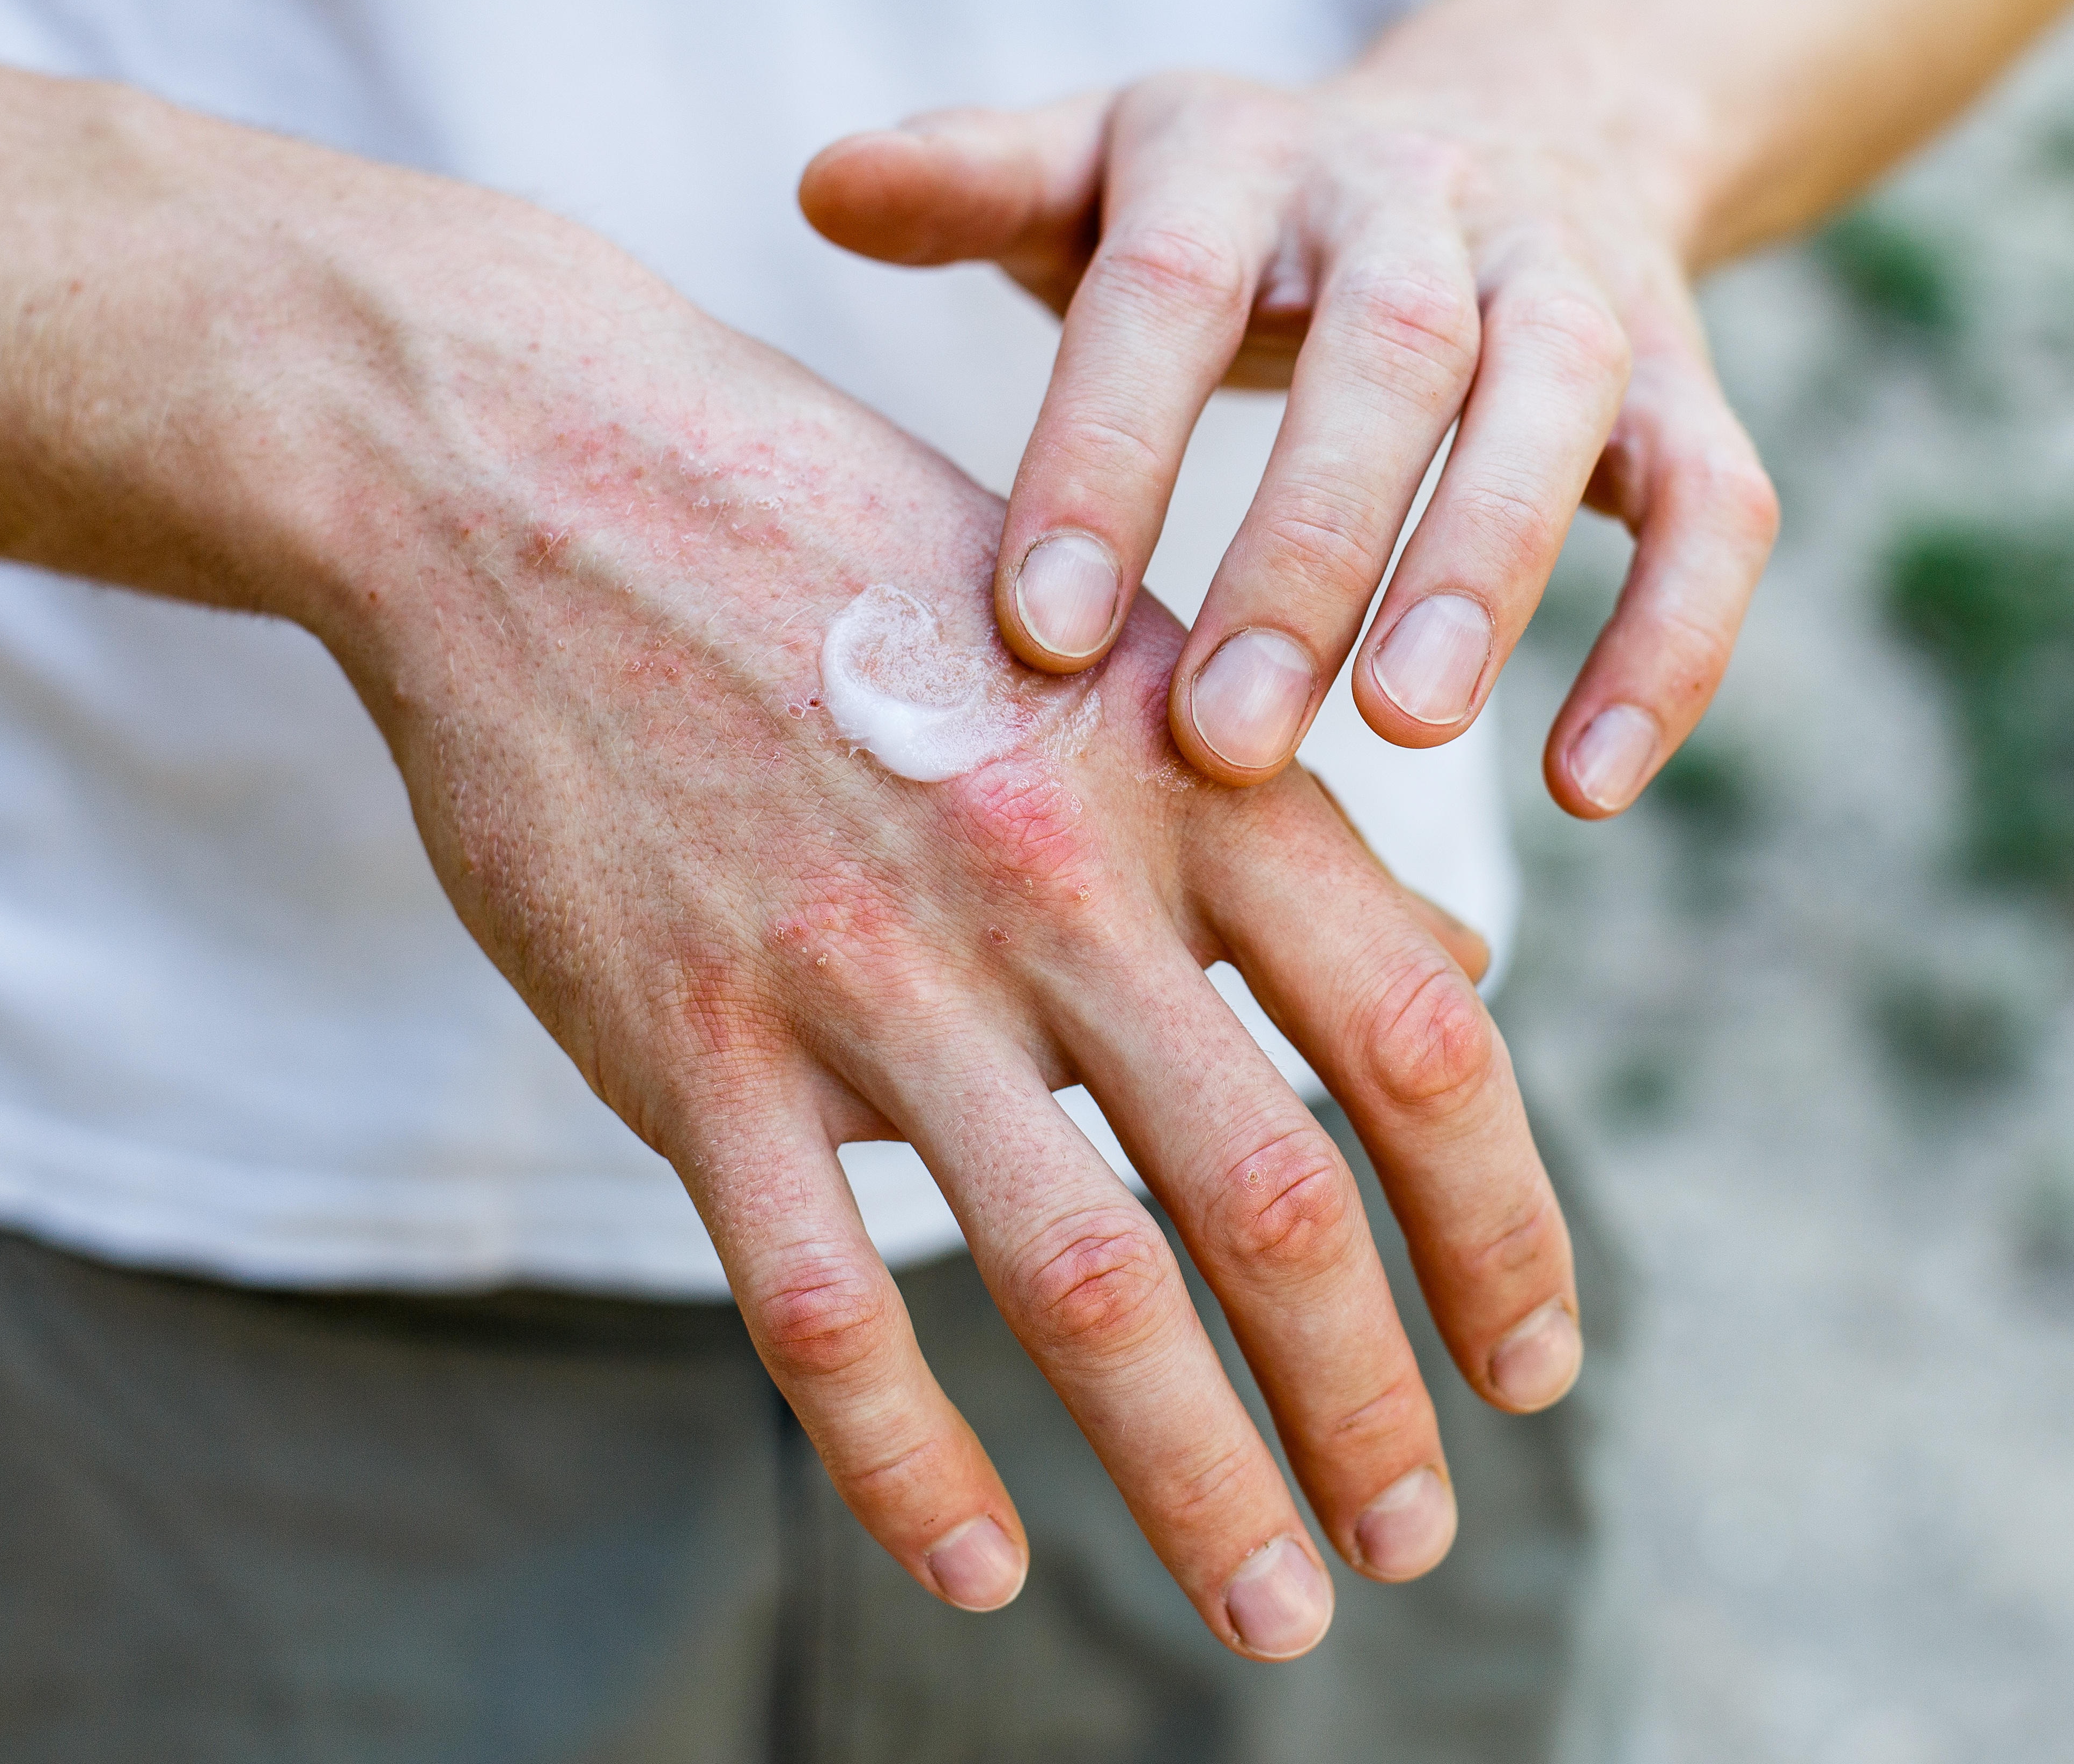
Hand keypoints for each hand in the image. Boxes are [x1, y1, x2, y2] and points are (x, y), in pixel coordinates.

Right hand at [290, 219, 1583, 1659]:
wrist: (537, 468)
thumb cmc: (861, 562)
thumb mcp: (1118, 645)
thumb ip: (1285, 834)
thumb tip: (1465, 982)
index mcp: (1189, 772)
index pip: (1419, 1045)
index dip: (1503, 1232)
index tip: (1536, 1369)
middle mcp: (1054, 873)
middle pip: (1273, 1199)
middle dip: (1369, 1406)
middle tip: (1423, 1539)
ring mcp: (859, 961)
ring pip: (1074, 1284)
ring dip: (1199, 1478)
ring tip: (1280, 1605)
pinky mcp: (682, 1034)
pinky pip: (812, 1300)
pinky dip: (905, 1460)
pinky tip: (977, 1567)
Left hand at [799, 71, 1781, 815]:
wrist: (1508, 129)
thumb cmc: (1240, 220)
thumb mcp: (1101, 176)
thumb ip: (975, 184)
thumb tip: (820, 185)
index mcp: (1241, 155)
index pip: (1165, 292)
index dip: (1106, 457)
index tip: (1038, 640)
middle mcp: (1418, 196)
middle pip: (1384, 351)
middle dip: (1304, 547)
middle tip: (1222, 742)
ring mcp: (1571, 281)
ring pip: (1561, 406)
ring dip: (1488, 569)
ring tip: (1403, 731)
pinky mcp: (1686, 377)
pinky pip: (1713, 506)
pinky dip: (1668, 644)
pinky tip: (1586, 790)